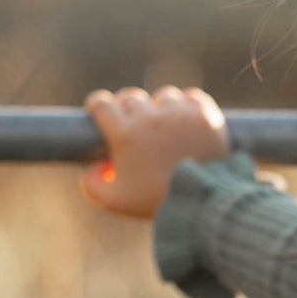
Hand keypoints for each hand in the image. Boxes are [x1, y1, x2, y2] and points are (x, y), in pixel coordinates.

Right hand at [80, 85, 230, 220]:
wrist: (202, 201)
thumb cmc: (154, 200)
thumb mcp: (113, 200)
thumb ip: (92, 184)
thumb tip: (96, 165)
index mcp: (125, 133)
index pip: (101, 102)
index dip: (98, 107)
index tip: (101, 114)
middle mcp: (151, 117)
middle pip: (130, 98)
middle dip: (126, 110)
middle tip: (132, 128)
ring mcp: (180, 113)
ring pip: (162, 97)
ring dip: (159, 108)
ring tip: (161, 128)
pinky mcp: (205, 114)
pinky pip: (190, 97)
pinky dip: (186, 106)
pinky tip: (183, 120)